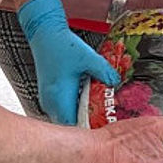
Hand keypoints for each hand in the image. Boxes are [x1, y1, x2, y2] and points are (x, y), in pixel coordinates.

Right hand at [17, 0, 120, 123]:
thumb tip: (116, 83)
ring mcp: (49, 100)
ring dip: (83, 112)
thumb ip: (105, 72)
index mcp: (60, 97)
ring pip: (68, 116)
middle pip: (72, 123)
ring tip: (100, 106)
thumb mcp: (89, 58)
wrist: (45, 35)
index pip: (75, 125)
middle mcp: (51, 103)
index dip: (91, 127)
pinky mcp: (50, 95)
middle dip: (90, 120)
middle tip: (108, 115)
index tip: (106, 124)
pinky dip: (77, 105)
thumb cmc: (62, 46)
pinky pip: (64, 108)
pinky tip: (89, 96)